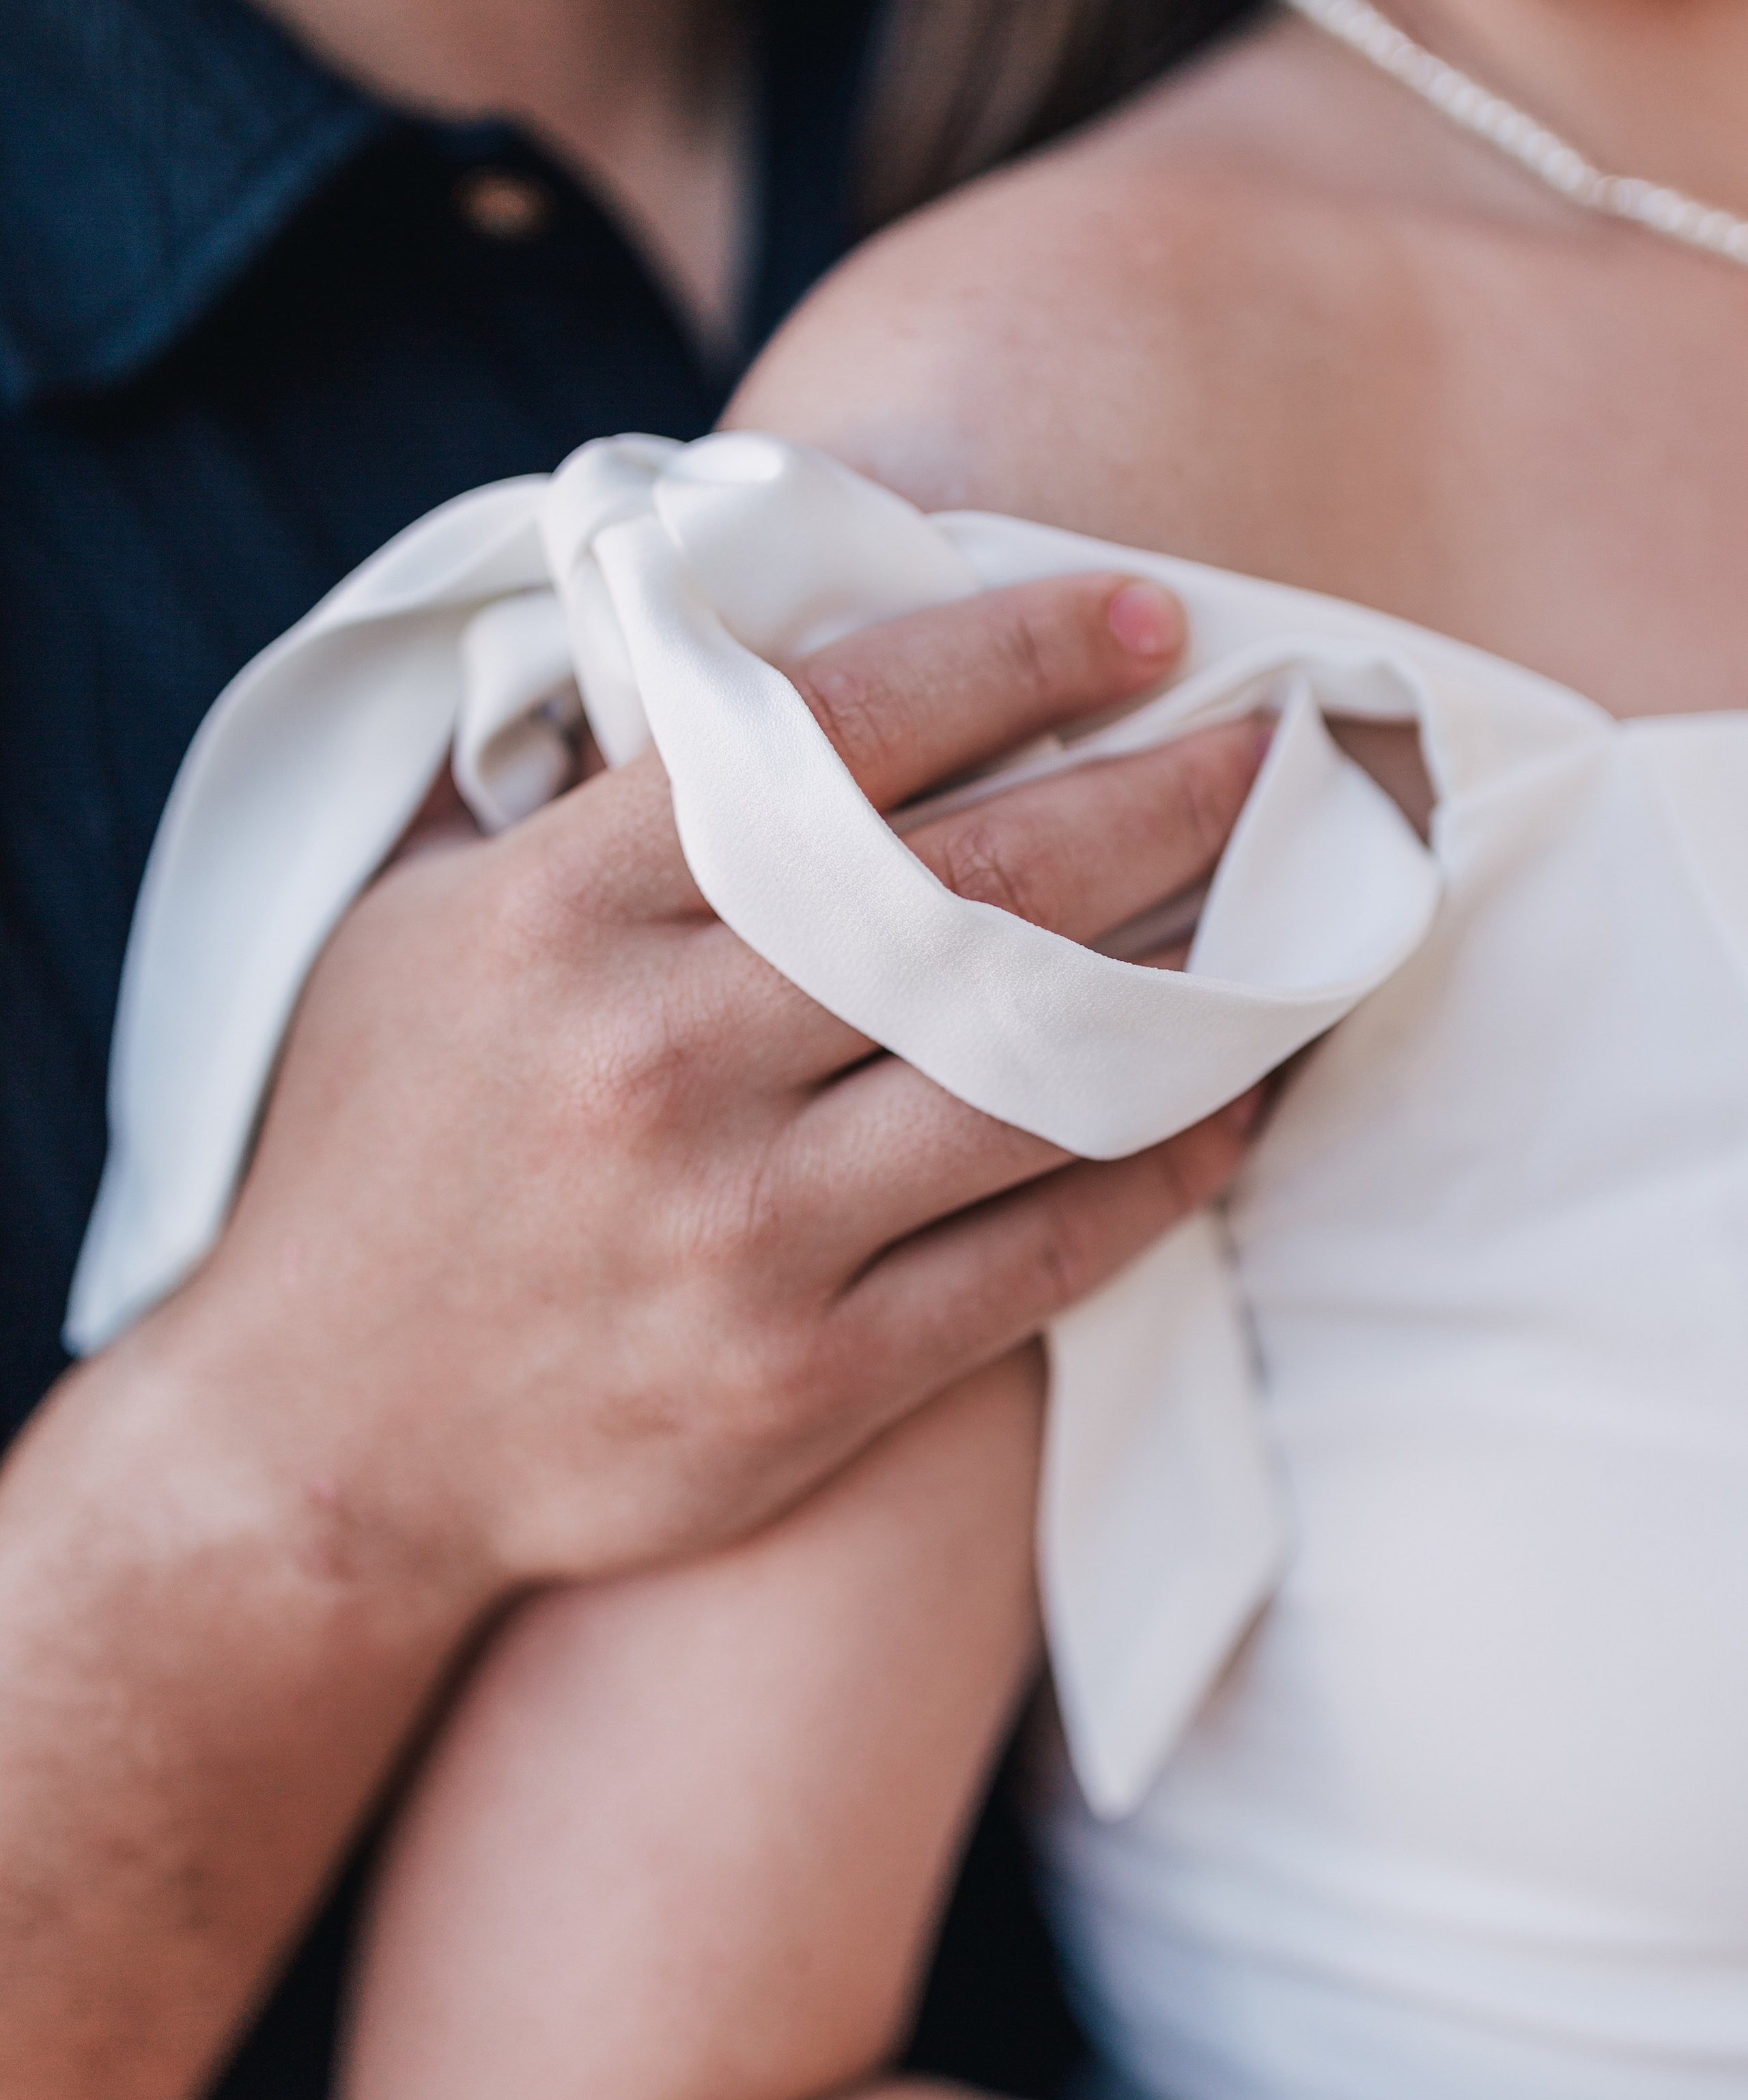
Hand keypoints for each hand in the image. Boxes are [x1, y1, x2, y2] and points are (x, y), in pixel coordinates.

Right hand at [162, 569, 1260, 1602]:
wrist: (323, 1439)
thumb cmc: (379, 1157)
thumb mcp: (417, 930)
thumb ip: (573, 800)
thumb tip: (731, 661)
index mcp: (563, 912)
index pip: (832, 736)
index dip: (1014, 654)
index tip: (1146, 615)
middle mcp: (660, 1056)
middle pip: (976, 892)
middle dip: (1163, 799)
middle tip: (1288, 744)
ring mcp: (741, 1228)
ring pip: (1032, 1071)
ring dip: (1195, 983)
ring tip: (1295, 917)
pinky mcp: (805, 1374)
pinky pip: (1030, 1256)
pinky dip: (1152, 1179)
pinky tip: (1229, 1112)